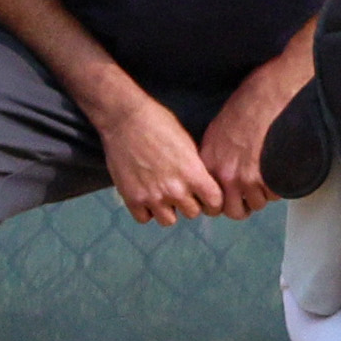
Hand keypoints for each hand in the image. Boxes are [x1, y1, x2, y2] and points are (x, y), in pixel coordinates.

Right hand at [95, 96, 222, 224]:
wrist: (125, 119)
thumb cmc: (159, 124)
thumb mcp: (188, 144)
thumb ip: (196, 169)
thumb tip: (203, 185)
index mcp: (193, 174)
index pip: (215, 203)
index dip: (213, 202)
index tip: (208, 199)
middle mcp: (175, 190)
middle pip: (193, 213)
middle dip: (190, 204)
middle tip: (182, 193)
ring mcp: (152, 196)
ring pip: (169, 221)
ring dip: (168, 210)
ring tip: (163, 195)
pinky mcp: (131, 198)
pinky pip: (144, 218)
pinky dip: (146, 210)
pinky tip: (146, 195)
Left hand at [198, 81, 286, 221]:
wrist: (268, 96)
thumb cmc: (246, 106)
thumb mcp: (217, 132)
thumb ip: (216, 156)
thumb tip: (219, 171)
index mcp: (209, 163)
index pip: (210, 201)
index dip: (224, 201)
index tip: (232, 196)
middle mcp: (224, 174)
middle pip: (233, 210)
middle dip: (245, 205)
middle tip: (253, 196)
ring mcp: (245, 178)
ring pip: (256, 204)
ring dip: (264, 195)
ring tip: (268, 179)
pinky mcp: (265, 176)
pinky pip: (274, 195)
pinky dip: (278, 188)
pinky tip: (278, 172)